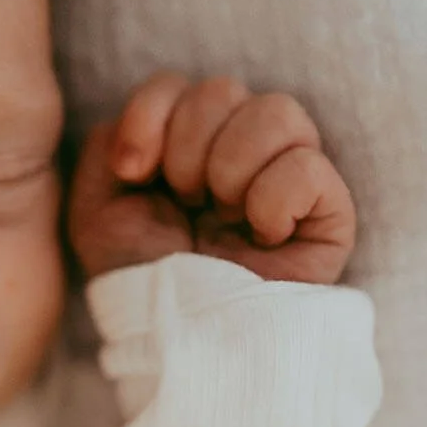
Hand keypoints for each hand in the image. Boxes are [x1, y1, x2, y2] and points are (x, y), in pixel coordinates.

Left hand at [67, 74, 356, 284]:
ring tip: (222, 213)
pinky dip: (274, 198)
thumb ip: (111, 144)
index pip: (177, 85)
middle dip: (188, 147)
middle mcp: (239, 155)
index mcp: (187, 149)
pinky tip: (260, 233)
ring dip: (231, 165)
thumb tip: (153, 125)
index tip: (133, 169)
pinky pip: (309, 165)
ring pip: (277, 111)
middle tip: (185, 200)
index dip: (150, 112)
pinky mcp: (329, 212)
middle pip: (223, 90)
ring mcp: (287, 179)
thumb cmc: (143, 283)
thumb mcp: (98, 211)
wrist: (183, 342)